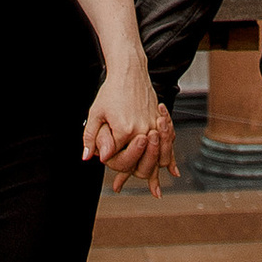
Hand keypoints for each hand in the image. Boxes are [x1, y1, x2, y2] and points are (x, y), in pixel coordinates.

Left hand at [86, 66, 178, 190]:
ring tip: (154, 190)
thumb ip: (92, 137)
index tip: (105, 165)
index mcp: (124, 130)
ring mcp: (153, 126)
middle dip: (131, 175)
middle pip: (140, 162)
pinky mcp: (159, 121)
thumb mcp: (96, 113)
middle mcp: (142, 130)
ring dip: (155, 174)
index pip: (118, 157)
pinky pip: (168, 145)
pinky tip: (173, 171)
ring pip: (157, 157)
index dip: (111, 163)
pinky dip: (171, 160)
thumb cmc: (111, 91)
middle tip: (120, 186)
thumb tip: (88, 158)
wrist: (130, 71)